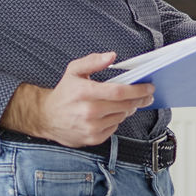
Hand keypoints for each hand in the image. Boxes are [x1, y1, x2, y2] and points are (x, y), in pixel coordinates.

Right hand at [3, 52, 153, 147]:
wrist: (47, 117)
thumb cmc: (64, 93)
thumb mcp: (74, 70)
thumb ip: (93, 61)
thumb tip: (111, 56)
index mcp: (85, 92)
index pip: (119, 91)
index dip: (138, 89)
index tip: (148, 86)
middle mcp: (88, 111)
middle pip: (125, 105)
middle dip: (139, 99)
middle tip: (146, 95)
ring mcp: (91, 127)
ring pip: (121, 117)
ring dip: (127, 109)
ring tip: (126, 102)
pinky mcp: (92, 139)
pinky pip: (114, 128)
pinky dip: (116, 120)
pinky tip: (111, 113)